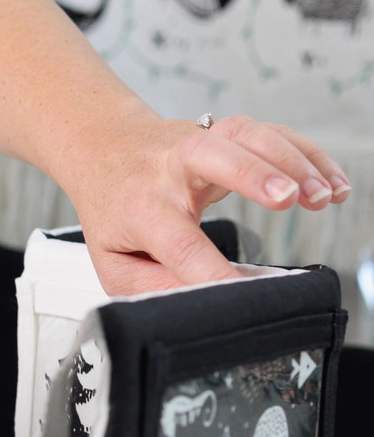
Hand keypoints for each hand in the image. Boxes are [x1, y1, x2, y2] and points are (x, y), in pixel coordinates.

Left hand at [70, 113, 350, 296]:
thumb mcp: (115, 262)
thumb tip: (196, 304)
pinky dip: (306, 153)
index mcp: (141, 209)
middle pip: (210, 157)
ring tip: (324, 197)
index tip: (245, 294)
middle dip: (251, 174)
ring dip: (292, 160)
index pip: (180, 245)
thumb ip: (152, 286)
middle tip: (288, 199)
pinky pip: (270, 132)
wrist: (103, 151)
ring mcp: (198, 142)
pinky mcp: (224, 131)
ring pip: (246, 135)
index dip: (213, 272)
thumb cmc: (113, 213)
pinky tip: (332, 182)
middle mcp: (169, 170)